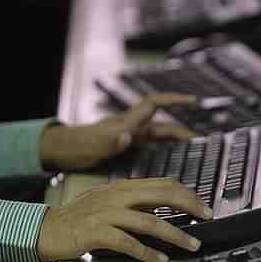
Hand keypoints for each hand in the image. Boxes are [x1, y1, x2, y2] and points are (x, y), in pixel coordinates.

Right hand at [37, 178, 212, 261]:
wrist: (45, 229)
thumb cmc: (79, 218)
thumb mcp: (109, 203)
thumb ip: (135, 203)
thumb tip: (163, 210)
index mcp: (123, 187)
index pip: (163, 184)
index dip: (187, 194)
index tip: (203, 206)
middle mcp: (117, 196)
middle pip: (162, 195)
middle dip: (189, 205)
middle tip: (207, 218)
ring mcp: (106, 213)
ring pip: (149, 221)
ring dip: (175, 234)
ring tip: (191, 244)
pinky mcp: (96, 232)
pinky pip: (127, 242)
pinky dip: (147, 252)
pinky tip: (160, 259)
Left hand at [40, 94, 199, 170]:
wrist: (58, 151)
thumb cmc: (74, 147)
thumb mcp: (93, 146)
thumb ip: (111, 142)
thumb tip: (126, 138)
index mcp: (127, 124)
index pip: (154, 105)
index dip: (175, 100)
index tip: (193, 101)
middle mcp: (131, 129)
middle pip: (162, 126)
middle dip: (182, 130)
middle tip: (202, 141)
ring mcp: (128, 139)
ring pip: (157, 138)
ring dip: (175, 142)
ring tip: (192, 151)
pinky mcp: (124, 150)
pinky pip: (149, 149)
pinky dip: (162, 152)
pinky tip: (169, 161)